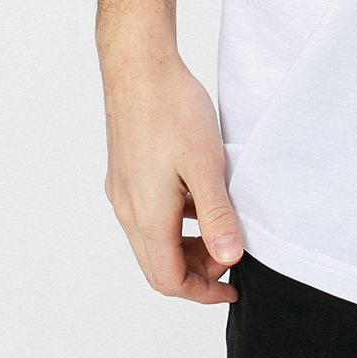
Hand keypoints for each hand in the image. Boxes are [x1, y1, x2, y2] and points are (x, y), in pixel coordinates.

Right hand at [101, 45, 242, 304]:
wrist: (139, 67)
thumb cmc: (172, 109)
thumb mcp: (206, 164)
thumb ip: (216, 214)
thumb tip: (229, 258)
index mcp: (147, 216)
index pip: (167, 279)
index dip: (201, 291)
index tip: (232, 286)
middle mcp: (129, 210)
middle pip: (158, 264)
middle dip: (196, 272)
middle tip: (232, 260)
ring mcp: (124, 191)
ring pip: (153, 238)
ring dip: (186, 245)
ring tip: (222, 231)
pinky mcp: (127, 172)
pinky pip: (149, 213)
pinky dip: (176, 220)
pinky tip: (200, 198)